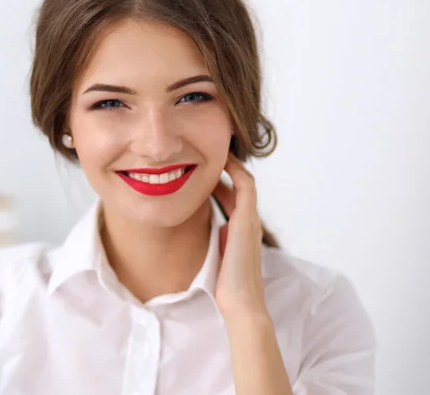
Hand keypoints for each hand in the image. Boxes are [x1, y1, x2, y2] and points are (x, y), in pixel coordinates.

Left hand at [213, 154, 267, 325]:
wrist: (240, 303)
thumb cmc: (227, 285)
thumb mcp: (218, 256)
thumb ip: (216, 242)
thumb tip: (208, 231)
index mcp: (242, 231)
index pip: (235, 197)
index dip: (222, 182)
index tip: (206, 172)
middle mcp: (249, 222)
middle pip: (242, 185)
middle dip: (228, 170)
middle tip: (210, 156)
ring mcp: (250, 220)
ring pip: (246, 182)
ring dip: (232, 166)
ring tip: (216, 153)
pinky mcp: (248, 221)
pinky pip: (246, 187)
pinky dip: (236, 172)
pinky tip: (221, 162)